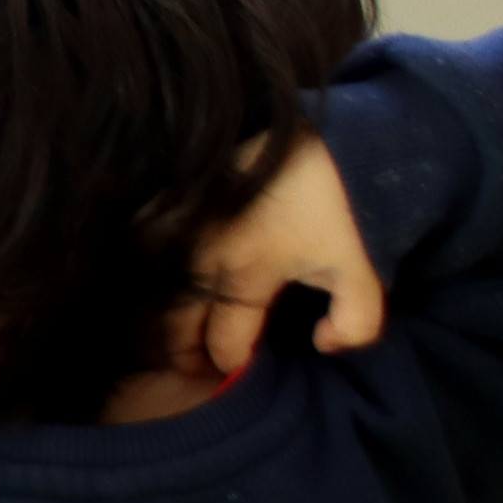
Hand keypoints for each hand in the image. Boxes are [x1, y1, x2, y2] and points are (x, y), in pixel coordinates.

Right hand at [164, 136, 386, 383]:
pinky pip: (139, 248)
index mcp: (247, 276)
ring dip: (156, 318)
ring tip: (172, 327)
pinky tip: (156, 284)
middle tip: (194, 361)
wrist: (316, 137)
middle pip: (171, 329)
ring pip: (146, 292)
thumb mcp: (363, 267)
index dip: (233, 365)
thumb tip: (322, 346)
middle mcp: (203, 257)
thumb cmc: (339, 207)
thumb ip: (358, 322)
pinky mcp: (167, 202)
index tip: (238, 365)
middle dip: (182, 355)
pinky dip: (143, 274)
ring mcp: (178, 228)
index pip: (224, 346)